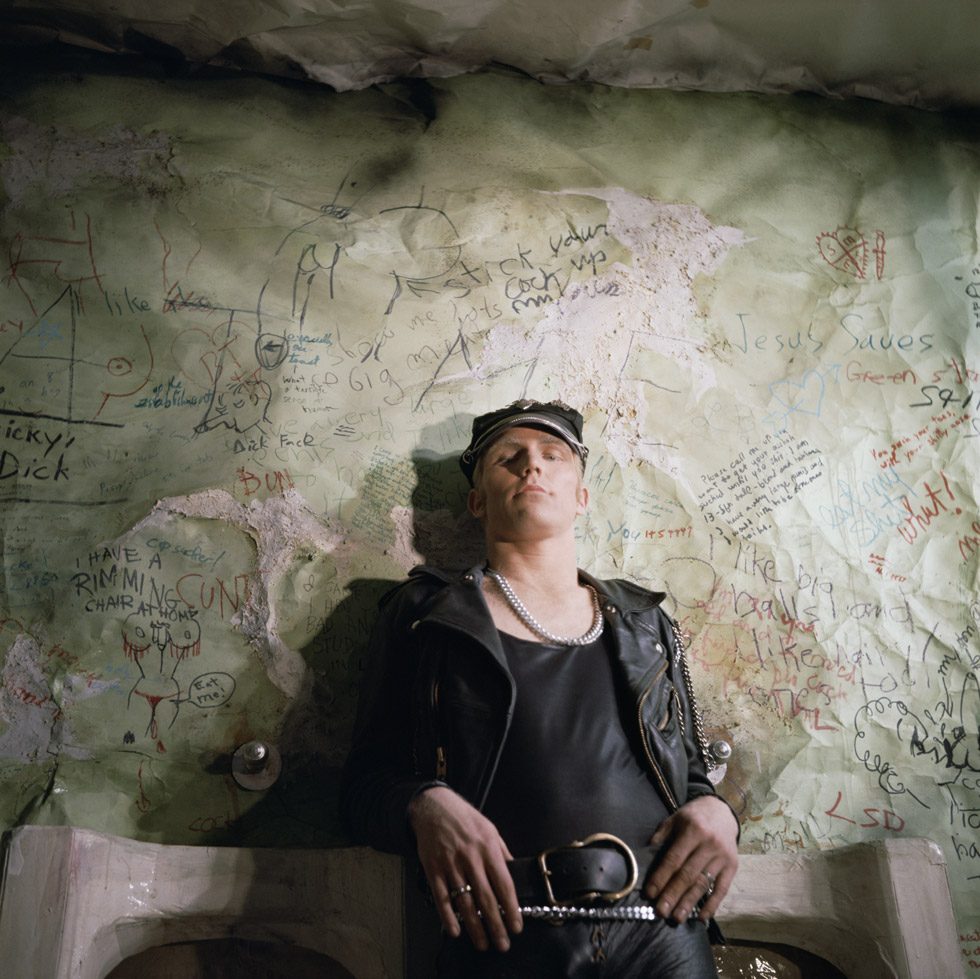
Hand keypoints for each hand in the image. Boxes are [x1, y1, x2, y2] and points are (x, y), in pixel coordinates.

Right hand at [408, 786, 522, 951]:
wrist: (433, 806)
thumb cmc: (464, 818)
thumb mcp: (490, 829)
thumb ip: (502, 852)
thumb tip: (514, 873)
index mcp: (488, 848)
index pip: (504, 884)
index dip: (511, 908)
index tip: (516, 926)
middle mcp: (470, 858)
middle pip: (486, 898)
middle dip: (496, 925)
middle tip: (502, 944)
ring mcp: (450, 865)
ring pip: (465, 902)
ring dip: (475, 927)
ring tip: (483, 944)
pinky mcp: (433, 869)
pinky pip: (442, 897)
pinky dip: (448, 917)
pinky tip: (456, 931)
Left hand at [644, 795, 738, 923]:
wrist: (722, 812)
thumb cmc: (693, 817)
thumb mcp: (675, 818)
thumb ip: (662, 834)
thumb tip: (647, 853)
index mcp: (693, 830)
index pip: (674, 859)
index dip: (661, 877)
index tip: (650, 893)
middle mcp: (709, 844)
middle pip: (688, 874)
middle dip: (673, 895)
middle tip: (661, 912)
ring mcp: (723, 856)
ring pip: (703, 884)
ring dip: (689, 903)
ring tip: (677, 918)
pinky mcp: (733, 866)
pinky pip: (722, 889)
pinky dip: (712, 905)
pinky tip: (701, 917)